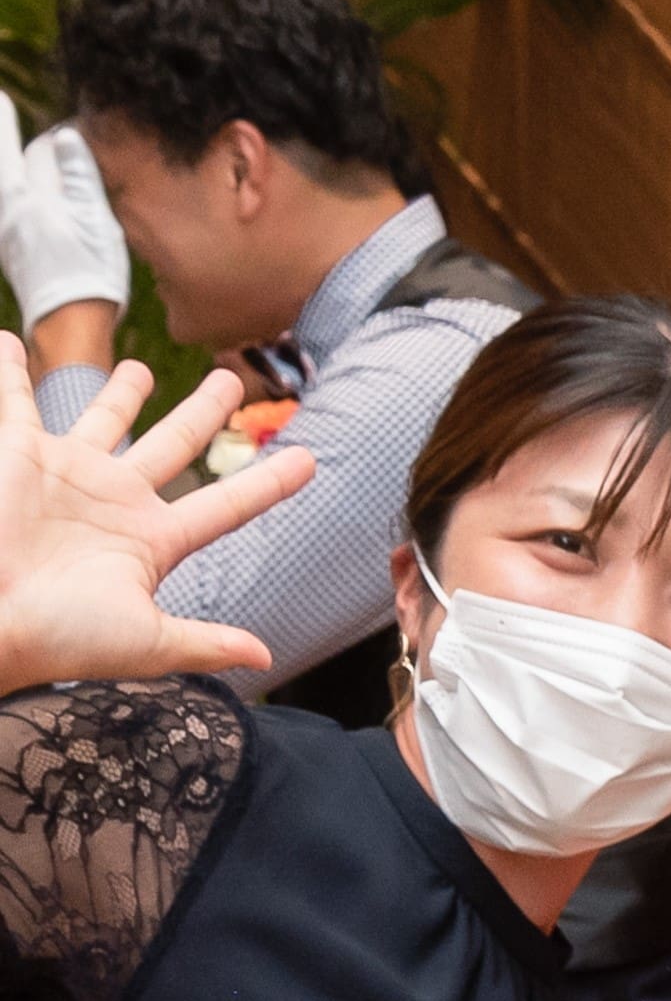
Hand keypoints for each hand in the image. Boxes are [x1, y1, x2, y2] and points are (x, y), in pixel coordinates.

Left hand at [0, 104, 129, 332]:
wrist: (67, 325)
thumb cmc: (90, 275)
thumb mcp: (96, 223)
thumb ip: (80, 178)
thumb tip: (65, 136)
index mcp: (35, 198)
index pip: (35, 150)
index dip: (43, 133)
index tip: (36, 112)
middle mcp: (12, 209)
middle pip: (10, 162)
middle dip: (10, 137)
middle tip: (7, 111)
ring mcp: (6, 230)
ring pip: (4, 184)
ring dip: (5, 161)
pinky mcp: (9, 248)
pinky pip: (4, 206)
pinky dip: (7, 188)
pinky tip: (13, 191)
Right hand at [0, 349, 313, 687]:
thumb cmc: (58, 636)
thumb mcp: (144, 641)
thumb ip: (204, 644)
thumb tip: (266, 659)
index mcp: (154, 539)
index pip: (228, 504)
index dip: (269, 483)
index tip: (311, 459)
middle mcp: (117, 500)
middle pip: (176, 443)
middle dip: (205, 412)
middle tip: (232, 381)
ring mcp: (69, 474)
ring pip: (105, 417)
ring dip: (121, 391)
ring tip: (141, 368)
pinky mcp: (19, 454)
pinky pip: (16, 401)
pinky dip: (10, 371)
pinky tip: (9, 342)